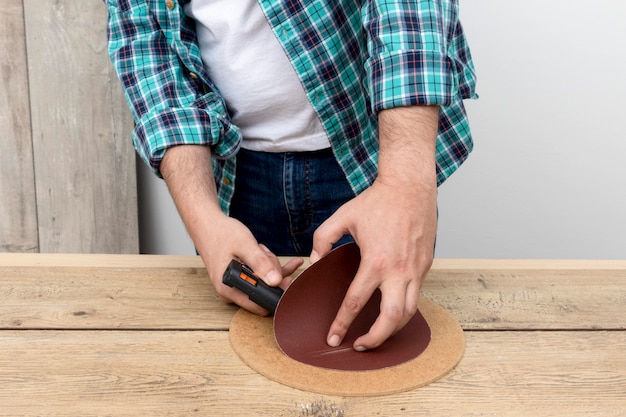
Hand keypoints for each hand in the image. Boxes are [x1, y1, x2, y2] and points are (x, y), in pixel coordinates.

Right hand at [199, 214, 302, 315]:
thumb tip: (276, 281)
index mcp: (229, 288)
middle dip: (271, 273)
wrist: (207, 226)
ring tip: (259, 250)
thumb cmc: (221, 234)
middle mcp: (231, 292)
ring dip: (269, 266)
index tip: (286, 278)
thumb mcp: (245, 245)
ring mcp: (235, 286)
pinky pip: (260, 278)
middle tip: (264, 254)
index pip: (260, 303)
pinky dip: (270, 267)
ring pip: (264, 283)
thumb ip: (260, 263)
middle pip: (264, 292)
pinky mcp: (240, 279)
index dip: (276, 292)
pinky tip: (287, 261)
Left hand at [311, 177, 436, 349]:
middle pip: (391, 319)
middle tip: (360, 346)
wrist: (410, 186)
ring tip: (377, 333)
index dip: (342, 323)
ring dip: (393, 329)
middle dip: (375, 339)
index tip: (334, 337)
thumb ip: (322, 240)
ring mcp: (416, 269)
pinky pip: (417, 294)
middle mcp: (398, 270)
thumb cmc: (377, 201)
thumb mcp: (342, 217)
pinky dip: (404, 308)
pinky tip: (391, 308)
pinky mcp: (425, 265)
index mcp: (375, 261)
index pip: (355, 302)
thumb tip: (314, 262)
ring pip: (410, 312)